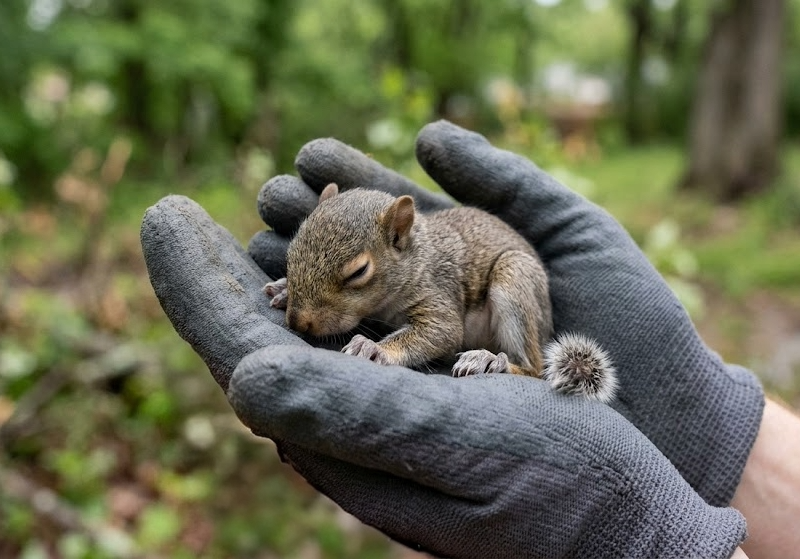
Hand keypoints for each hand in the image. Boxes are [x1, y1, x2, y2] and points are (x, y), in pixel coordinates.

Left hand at [139, 197, 745, 555]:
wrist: (634, 522)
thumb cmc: (560, 487)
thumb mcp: (455, 445)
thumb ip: (348, 415)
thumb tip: (239, 381)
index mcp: (338, 440)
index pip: (238, 353)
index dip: (193, 285)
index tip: (165, 215)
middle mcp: (349, 428)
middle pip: (260, 338)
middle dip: (220, 272)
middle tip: (186, 213)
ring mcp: (387, 415)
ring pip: (307, 333)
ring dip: (273, 269)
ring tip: (253, 212)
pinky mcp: (429, 403)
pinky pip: (364, 332)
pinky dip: (342, 280)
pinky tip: (340, 255)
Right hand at [248, 120, 764, 506]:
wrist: (663, 407)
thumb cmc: (629, 316)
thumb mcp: (568, 226)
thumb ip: (501, 176)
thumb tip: (424, 135)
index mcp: (466, 261)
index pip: (388, 213)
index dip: (348, 184)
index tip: (307, 158)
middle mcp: (439, 309)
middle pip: (353, 262)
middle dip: (305, 231)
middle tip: (267, 204)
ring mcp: (434, 362)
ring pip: (347, 317)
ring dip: (299, 284)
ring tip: (259, 257)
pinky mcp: (433, 412)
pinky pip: (367, 379)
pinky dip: (321, 351)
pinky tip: (284, 324)